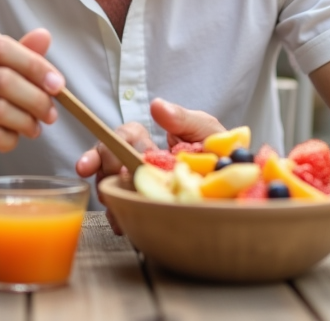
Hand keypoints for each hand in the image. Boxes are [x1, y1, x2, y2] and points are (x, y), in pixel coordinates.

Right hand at [0, 28, 62, 201]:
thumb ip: (19, 60)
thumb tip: (43, 35)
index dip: (34, 64)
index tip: (57, 84)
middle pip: (2, 78)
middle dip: (36, 97)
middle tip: (51, 114)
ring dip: (26, 121)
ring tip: (33, 129)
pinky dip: (10, 139)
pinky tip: (10, 140)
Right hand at [76, 97, 223, 233]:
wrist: (242, 181)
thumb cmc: (220, 150)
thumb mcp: (205, 129)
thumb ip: (181, 118)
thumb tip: (156, 105)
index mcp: (151, 140)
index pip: (124, 137)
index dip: (106, 146)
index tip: (87, 164)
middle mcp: (141, 161)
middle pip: (110, 161)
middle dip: (100, 172)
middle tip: (105, 187)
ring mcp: (144, 185)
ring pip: (114, 187)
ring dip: (110, 198)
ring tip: (114, 212)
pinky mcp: (150, 205)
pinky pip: (129, 209)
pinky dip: (121, 216)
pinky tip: (122, 224)